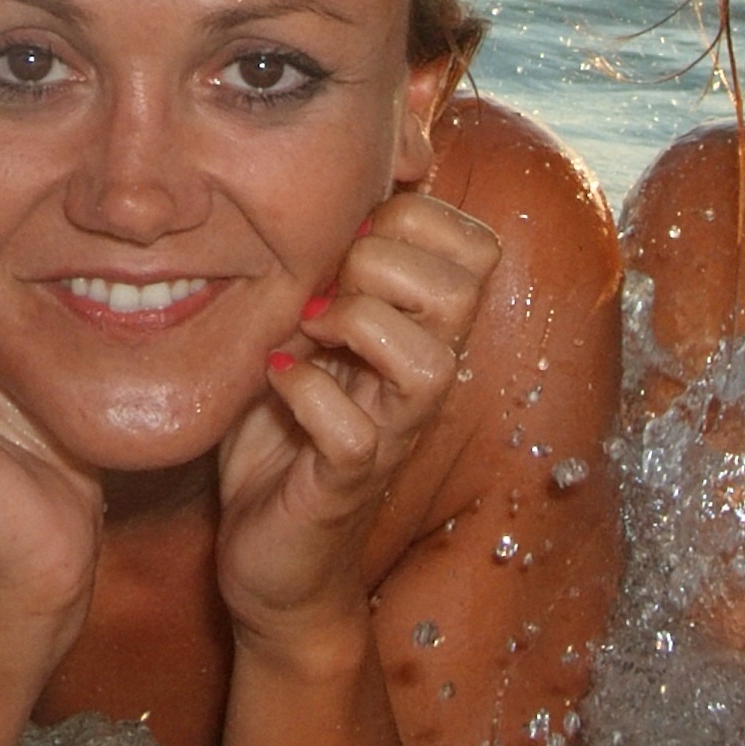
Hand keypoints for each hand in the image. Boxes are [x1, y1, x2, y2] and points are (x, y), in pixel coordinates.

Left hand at [213, 188, 500, 656]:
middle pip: (464, 283)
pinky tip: (273, 380)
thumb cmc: (284, 436)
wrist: (270, 558)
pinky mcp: (347, 484)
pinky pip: (352, 432)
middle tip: (321, 284)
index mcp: (423, 332)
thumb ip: (320, 269)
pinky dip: (303, 393)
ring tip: (304, 331)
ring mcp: (392, 432)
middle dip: (382, 258)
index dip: (411, 216)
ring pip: (430, 360)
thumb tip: (323, 187)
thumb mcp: (302, 333)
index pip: (473, 245)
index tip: (344, 237)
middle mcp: (424, 379)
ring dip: (356, 323)